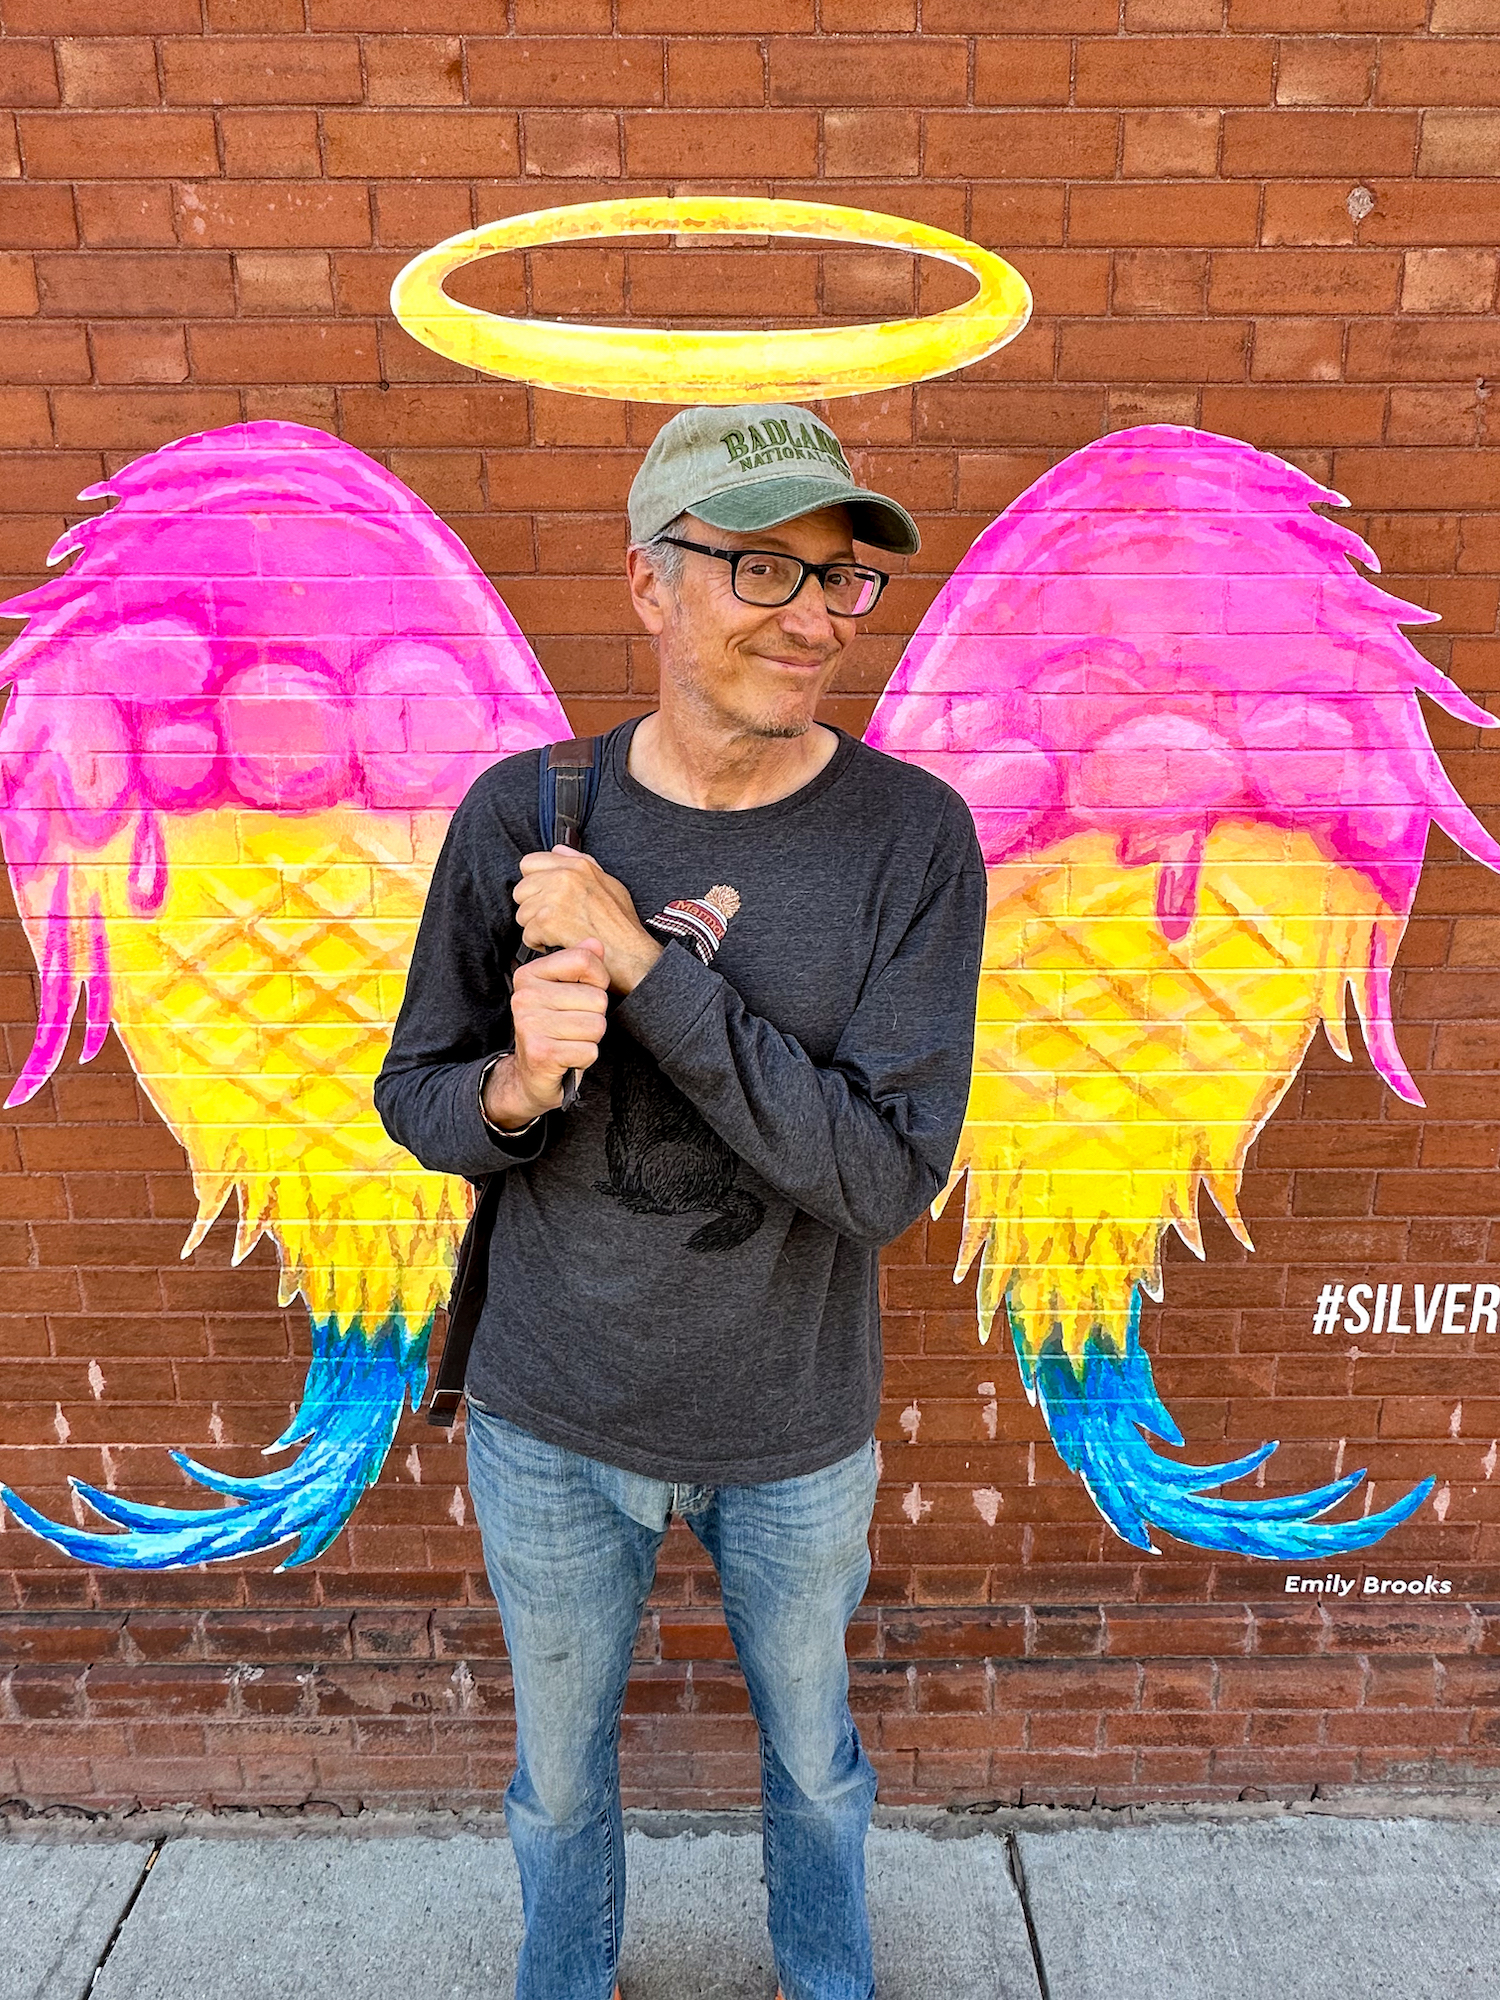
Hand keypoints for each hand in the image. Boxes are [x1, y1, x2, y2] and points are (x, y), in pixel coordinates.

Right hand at [483, 941, 609, 1128]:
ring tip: (569, 1041)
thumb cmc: (552, 1030)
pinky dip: (585, 1057)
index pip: (584, 959)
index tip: (585, 994)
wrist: (530, 1076)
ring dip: (590, 1039)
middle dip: (594, 1016)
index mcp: (529, 975)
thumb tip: (595, 943)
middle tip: (572, 1026)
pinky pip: (589, 1050)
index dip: (597, 979)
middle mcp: (524, 997)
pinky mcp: (541, 1053)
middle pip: (596, 998)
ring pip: (596, 1025)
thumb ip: (580, 964)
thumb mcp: (564, 992)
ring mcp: (530, 1025)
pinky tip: (568, 1057)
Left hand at [513, 847, 662, 995]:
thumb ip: (582, 863)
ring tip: (557, 934)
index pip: (530, 863)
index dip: (533, 882)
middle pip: (521, 890)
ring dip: (535, 928)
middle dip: (532, 907)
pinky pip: (527, 934)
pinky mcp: (548, 921)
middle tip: (551, 920)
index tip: (542, 895)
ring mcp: (554, 898)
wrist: (629, 954)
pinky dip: (539, 944)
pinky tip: (556, 944)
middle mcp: (564, 877)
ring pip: (522, 913)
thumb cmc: (622, 925)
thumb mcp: (609, 883)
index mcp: (578, 866)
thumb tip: (559, 851)